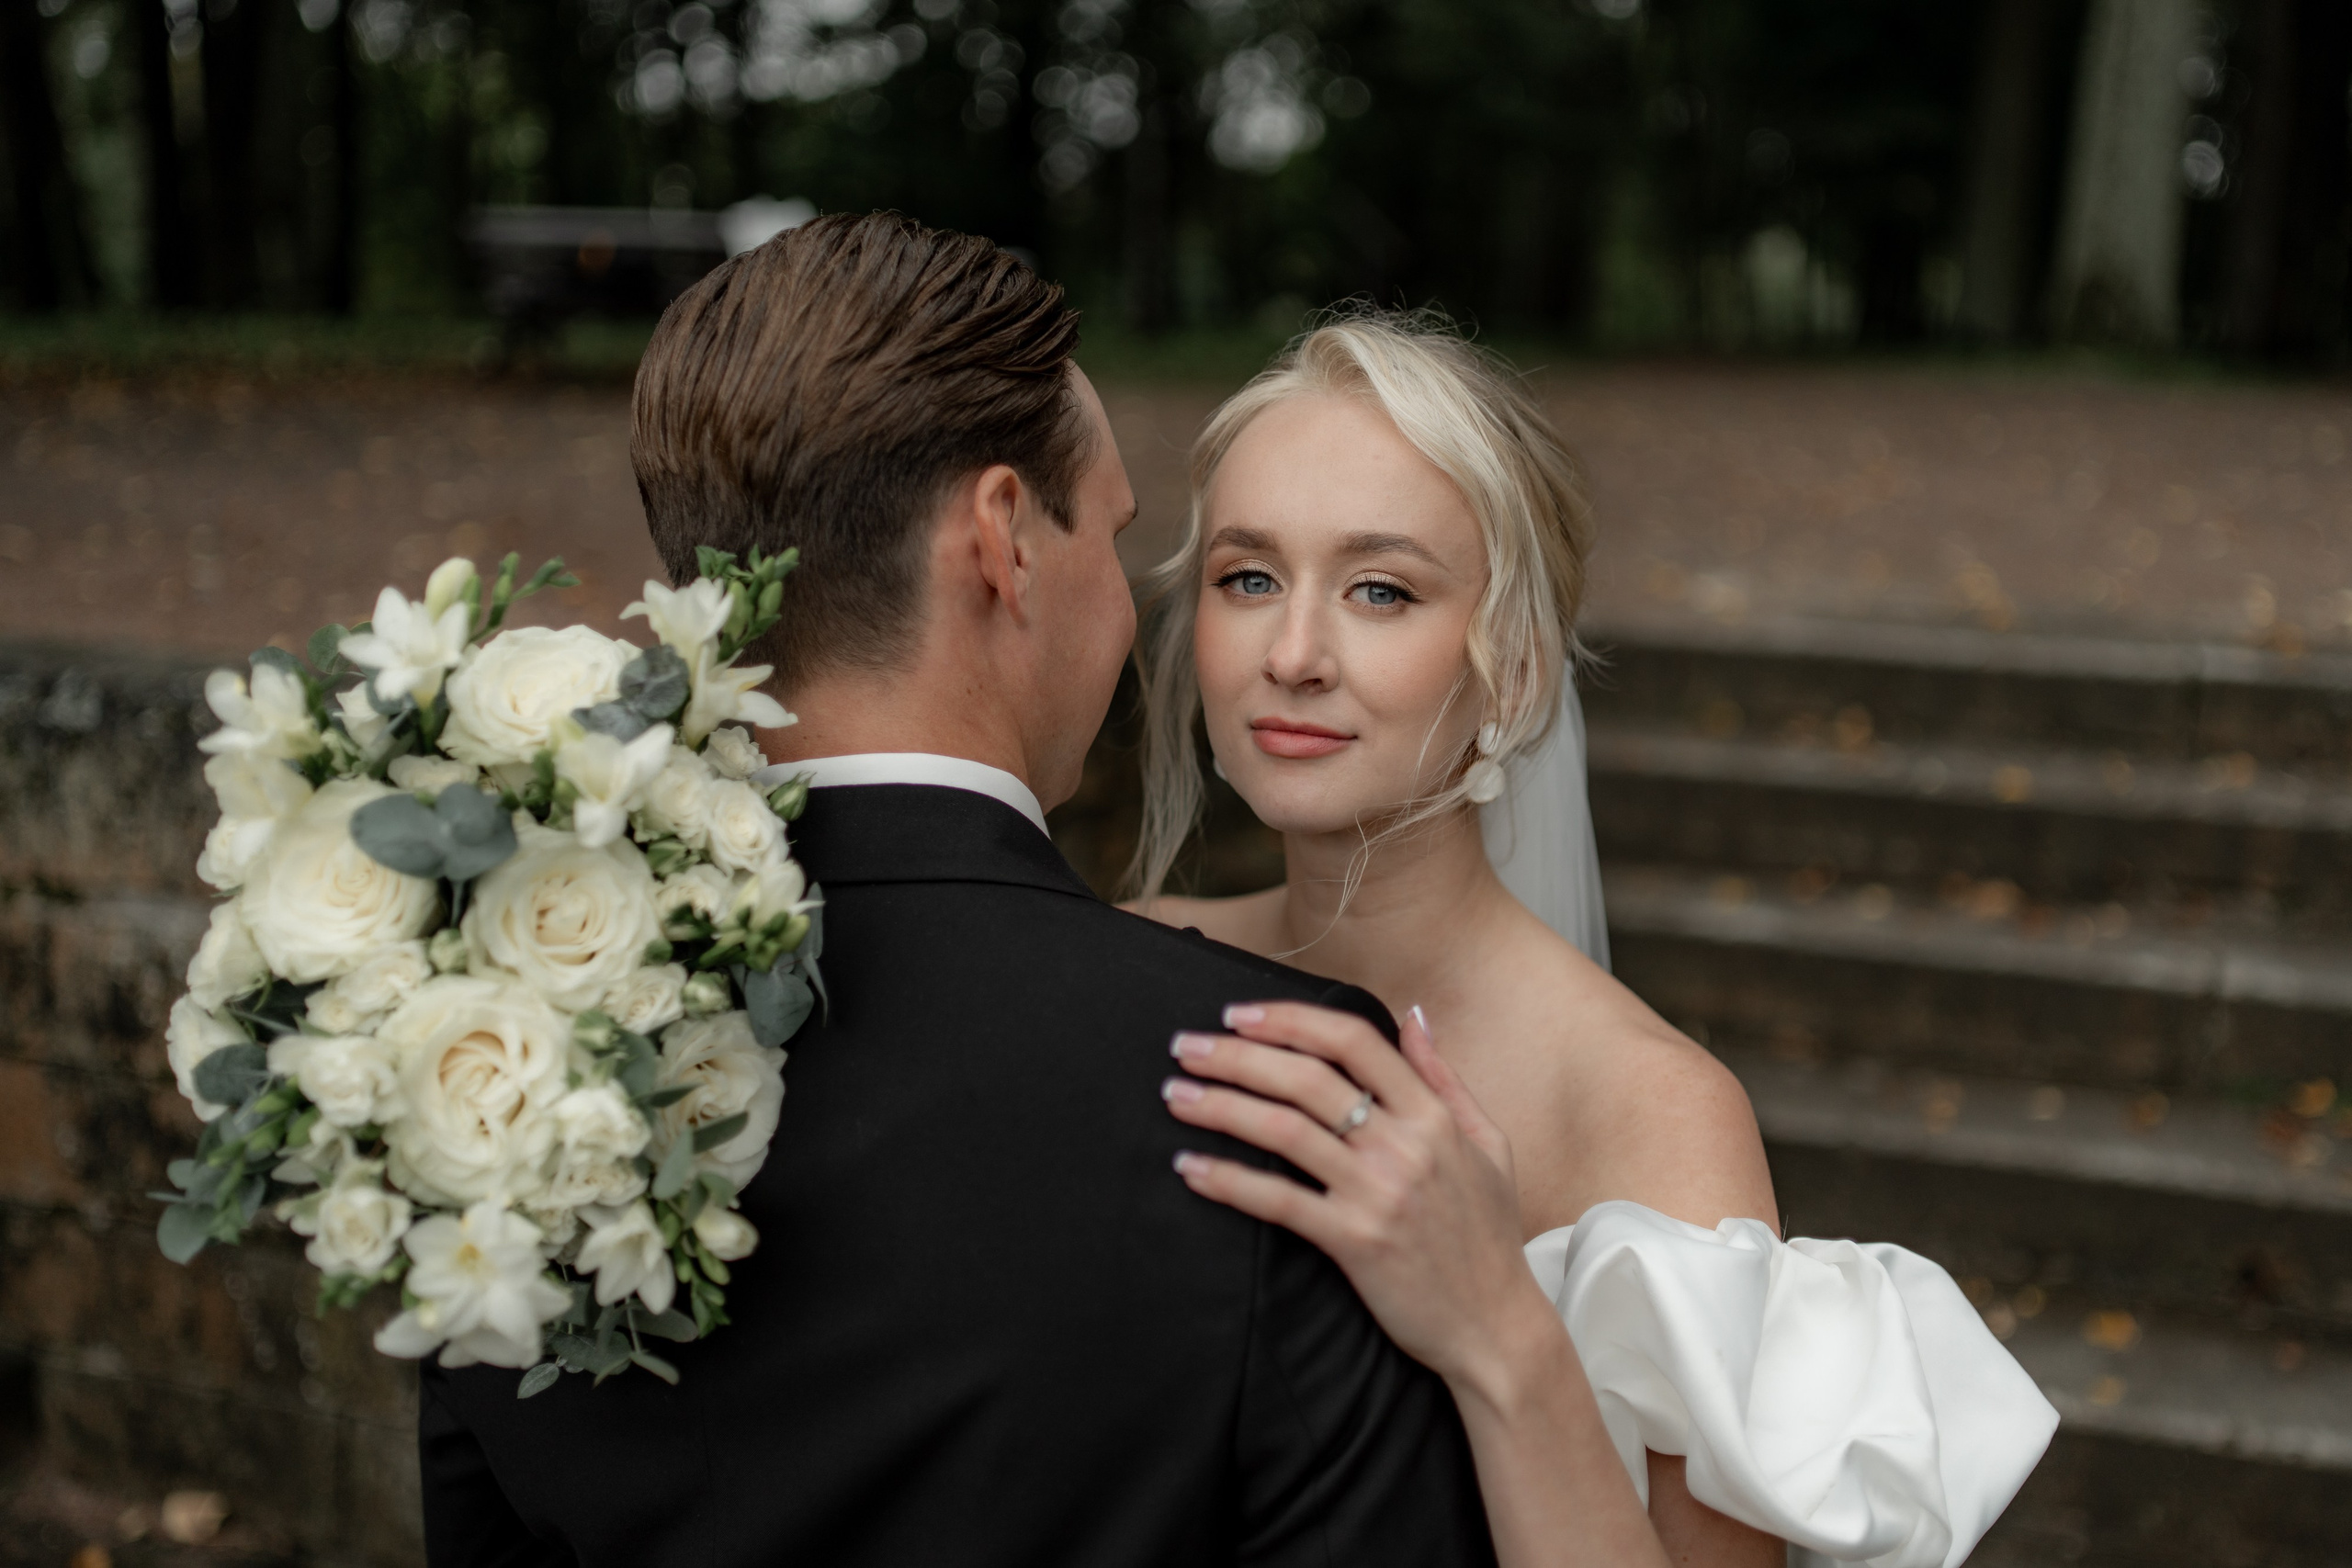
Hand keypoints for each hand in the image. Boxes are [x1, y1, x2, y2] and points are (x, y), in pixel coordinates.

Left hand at [1162, 1001, 1553, 1393]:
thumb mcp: (1487, 1145)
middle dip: (1236, 1054)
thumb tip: (1413, 1016)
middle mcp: (1404, 1146)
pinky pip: (1279, 1202)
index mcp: (1432, 1116)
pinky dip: (1229, 1181)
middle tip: (1185, 1046)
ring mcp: (1378, 1193)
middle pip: (1306, 1078)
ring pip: (1284, 1131)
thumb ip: (1445, 1078)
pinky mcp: (1355, 1242)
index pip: (1353, 1041)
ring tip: (1175, 1096)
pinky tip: (1190, 1168)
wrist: (1496, 1327)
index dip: (1290, 1019)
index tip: (1241, 1014)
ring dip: (1219, 1107)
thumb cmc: (1489, 1236)